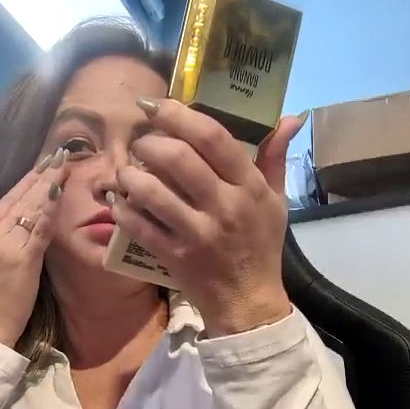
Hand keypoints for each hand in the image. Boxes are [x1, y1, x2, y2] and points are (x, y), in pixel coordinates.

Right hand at [0, 150, 68, 348]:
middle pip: (19, 199)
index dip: (26, 182)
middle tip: (60, 156)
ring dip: (49, 186)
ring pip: (31, 209)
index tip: (42, 165)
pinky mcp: (23, 259)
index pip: (5, 201)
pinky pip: (39, 229)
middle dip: (41, 175)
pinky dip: (49, 210)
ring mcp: (6, 245)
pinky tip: (59, 193)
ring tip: (64, 166)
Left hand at [113, 100, 308, 336]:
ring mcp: (197, 233)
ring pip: (152, 191)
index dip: (179, 115)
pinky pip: (140, 226)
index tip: (157, 106)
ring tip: (125, 172)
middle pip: (177, 158)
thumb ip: (274, 157)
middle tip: (140, 144)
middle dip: (148, 143)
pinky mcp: (175, 256)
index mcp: (248, 186)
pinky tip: (119, 202)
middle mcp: (223, 206)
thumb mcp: (275, 201)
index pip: (213, 137)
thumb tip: (290, 117)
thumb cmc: (260, 247)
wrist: (248, 302)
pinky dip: (124, 210)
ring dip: (130, 175)